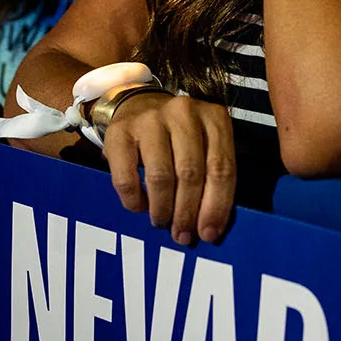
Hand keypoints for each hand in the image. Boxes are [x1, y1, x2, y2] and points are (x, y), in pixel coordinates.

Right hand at [103, 93, 235, 245]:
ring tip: (162, 221)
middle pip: (190, 174)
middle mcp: (183, 112)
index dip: (216, 206)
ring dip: (162, 209)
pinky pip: (127, 178)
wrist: (139, 105)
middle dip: (187, 213)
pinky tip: (140, 207)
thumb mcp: (205, 146)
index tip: (209, 233)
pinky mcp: (119, 132)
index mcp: (214, 117)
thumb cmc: (180, 137)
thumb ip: (213, 178)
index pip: (221, 168)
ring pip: (160, 177)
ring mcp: (149, 120)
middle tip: (183, 235)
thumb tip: (210, 228)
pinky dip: (134, 200)